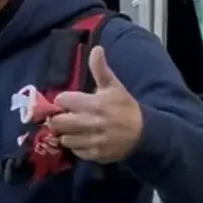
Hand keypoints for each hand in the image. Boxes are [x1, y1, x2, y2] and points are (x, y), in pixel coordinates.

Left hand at [49, 45, 143, 163]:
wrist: (144, 132)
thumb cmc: (125, 107)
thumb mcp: (114, 86)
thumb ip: (100, 69)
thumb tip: (96, 48)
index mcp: (94, 103)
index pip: (62, 100)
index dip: (63, 100)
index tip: (68, 102)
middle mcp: (91, 122)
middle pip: (57, 122)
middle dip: (59, 119)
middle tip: (65, 117)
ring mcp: (92, 140)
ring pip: (64, 138)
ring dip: (67, 134)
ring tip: (75, 129)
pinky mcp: (94, 154)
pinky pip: (74, 152)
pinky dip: (76, 147)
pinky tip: (84, 140)